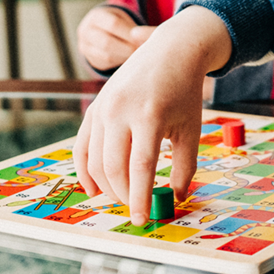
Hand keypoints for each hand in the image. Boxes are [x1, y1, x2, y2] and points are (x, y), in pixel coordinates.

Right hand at [73, 6, 232, 225]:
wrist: (171, 53)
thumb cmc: (184, 93)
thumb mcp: (191, 128)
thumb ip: (185, 165)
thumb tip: (175, 198)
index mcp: (150, 115)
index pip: (140, 167)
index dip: (140, 197)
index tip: (142, 219)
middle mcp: (121, 111)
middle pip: (113, 167)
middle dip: (123, 194)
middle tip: (135, 208)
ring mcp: (103, 108)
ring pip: (94, 161)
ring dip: (106, 186)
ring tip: (123, 198)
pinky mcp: (94, 108)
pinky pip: (82, 147)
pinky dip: (85, 171)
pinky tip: (95, 189)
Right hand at [77, 6, 154, 70]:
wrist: (99, 30)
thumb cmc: (117, 23)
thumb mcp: (123, 18)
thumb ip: (132, 28)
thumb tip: (145, 40)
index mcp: (96, 16)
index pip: (113, 24)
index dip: (128, 33)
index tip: (142, 39)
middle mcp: (86, 31)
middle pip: (107, 42)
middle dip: (127, 48)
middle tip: (141, 50)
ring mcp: (85, 46)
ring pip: (106, 55)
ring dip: (124, 56)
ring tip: (137, 54)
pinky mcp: (90, 59)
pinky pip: (106, 63)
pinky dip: (119, 61)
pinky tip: (128, 58)